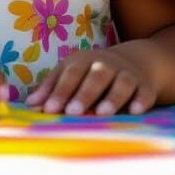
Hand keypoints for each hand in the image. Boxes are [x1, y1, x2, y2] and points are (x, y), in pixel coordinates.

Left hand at [25, 47, 157, 115]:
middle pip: (96, 75)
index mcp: (85, 61)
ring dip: (112, 97)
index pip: (71, 73)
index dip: (60, 90)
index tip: (49, 109)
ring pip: (121, 82)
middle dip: (84, 93)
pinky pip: (144, 92)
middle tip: (72, 111)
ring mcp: (127, 74)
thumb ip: (51, 88)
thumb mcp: (71, 72)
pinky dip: (140, 100)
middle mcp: (107, 65)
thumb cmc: (91, 72)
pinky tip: (134, 111)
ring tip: (102, 113)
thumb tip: (29, 105)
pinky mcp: (145, 86)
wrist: (133, 61)